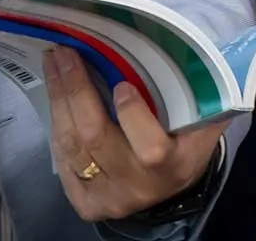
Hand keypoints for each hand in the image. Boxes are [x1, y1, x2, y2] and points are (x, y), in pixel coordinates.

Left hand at [44, 46, 226, 222]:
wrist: (166, 190)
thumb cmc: (183, 142)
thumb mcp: (202, 123)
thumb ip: (201, 95)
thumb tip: (194, 51)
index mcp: (174, 166)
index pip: (151, 147)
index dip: (133, 115)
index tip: (122, 84)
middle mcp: (138, 186)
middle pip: (96, 137)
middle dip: (76, 90)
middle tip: (65, 52)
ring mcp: (109, 198)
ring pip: (72, 146)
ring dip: (58, 100)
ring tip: (54, 64)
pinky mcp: (86, 204)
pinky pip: (62, 161)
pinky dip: (56, 124)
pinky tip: (55, 97)